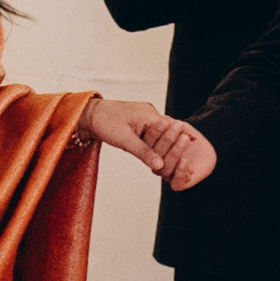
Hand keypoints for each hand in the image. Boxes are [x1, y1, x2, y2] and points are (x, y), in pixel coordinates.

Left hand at [95, 100, 215, 189]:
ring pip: (160, 135)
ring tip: (174, 159)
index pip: (171, 130)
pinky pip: (152, 135)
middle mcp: (150, 115)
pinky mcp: (138, 124)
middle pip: (168, 133)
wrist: (89, 115)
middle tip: (186, 156)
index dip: (179, 142)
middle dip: (174, 145)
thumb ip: (144, 152)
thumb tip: (160, 166)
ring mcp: (144, 118)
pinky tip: (158, 155)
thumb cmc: (105, 123)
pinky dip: (155, 145)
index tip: (190, 149)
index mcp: (149, 115)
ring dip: (164, 146)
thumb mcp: (124, 140)